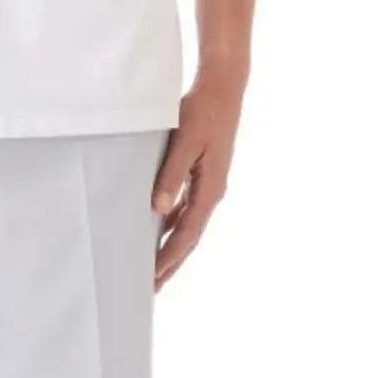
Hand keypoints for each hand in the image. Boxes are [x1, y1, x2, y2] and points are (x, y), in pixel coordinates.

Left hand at [152, 70, 245, 289]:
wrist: (223, 89)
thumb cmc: (203, 112)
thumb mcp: (184, 142)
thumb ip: (170, 176)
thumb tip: (158, 209)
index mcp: (210, 189)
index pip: (187, 233)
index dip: (170, 256)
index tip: (154, 277)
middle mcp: (212, 192)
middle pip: (190, 237)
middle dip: (171, 263)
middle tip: (152, 288)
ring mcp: (209, 185)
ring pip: (188, 225)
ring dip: (172, 247)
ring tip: (154, 269)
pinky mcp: (204, 176)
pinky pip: (187, 209)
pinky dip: (173, 225)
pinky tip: (158, 231)